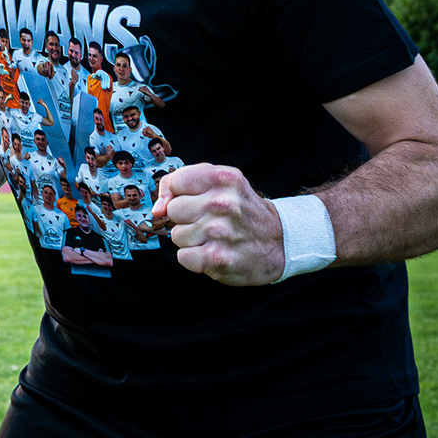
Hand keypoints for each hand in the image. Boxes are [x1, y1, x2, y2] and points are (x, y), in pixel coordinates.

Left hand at [151, 164, 282, 285]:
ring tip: (216, 238)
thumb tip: (157, 209)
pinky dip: (195, 259)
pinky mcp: (218, 258)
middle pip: (173, 211)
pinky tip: (214, 253)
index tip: (198, 200)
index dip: (180, 194)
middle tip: (211, 222)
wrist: (280, 242)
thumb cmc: (242, 211)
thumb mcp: (220, 183)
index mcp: (223, 178)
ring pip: (176, 235)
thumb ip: (181, 183)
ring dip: (192, 240)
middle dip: (186, 219)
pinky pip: (183, 257)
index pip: (174, 182)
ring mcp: (220, 231)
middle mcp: (223, 203)